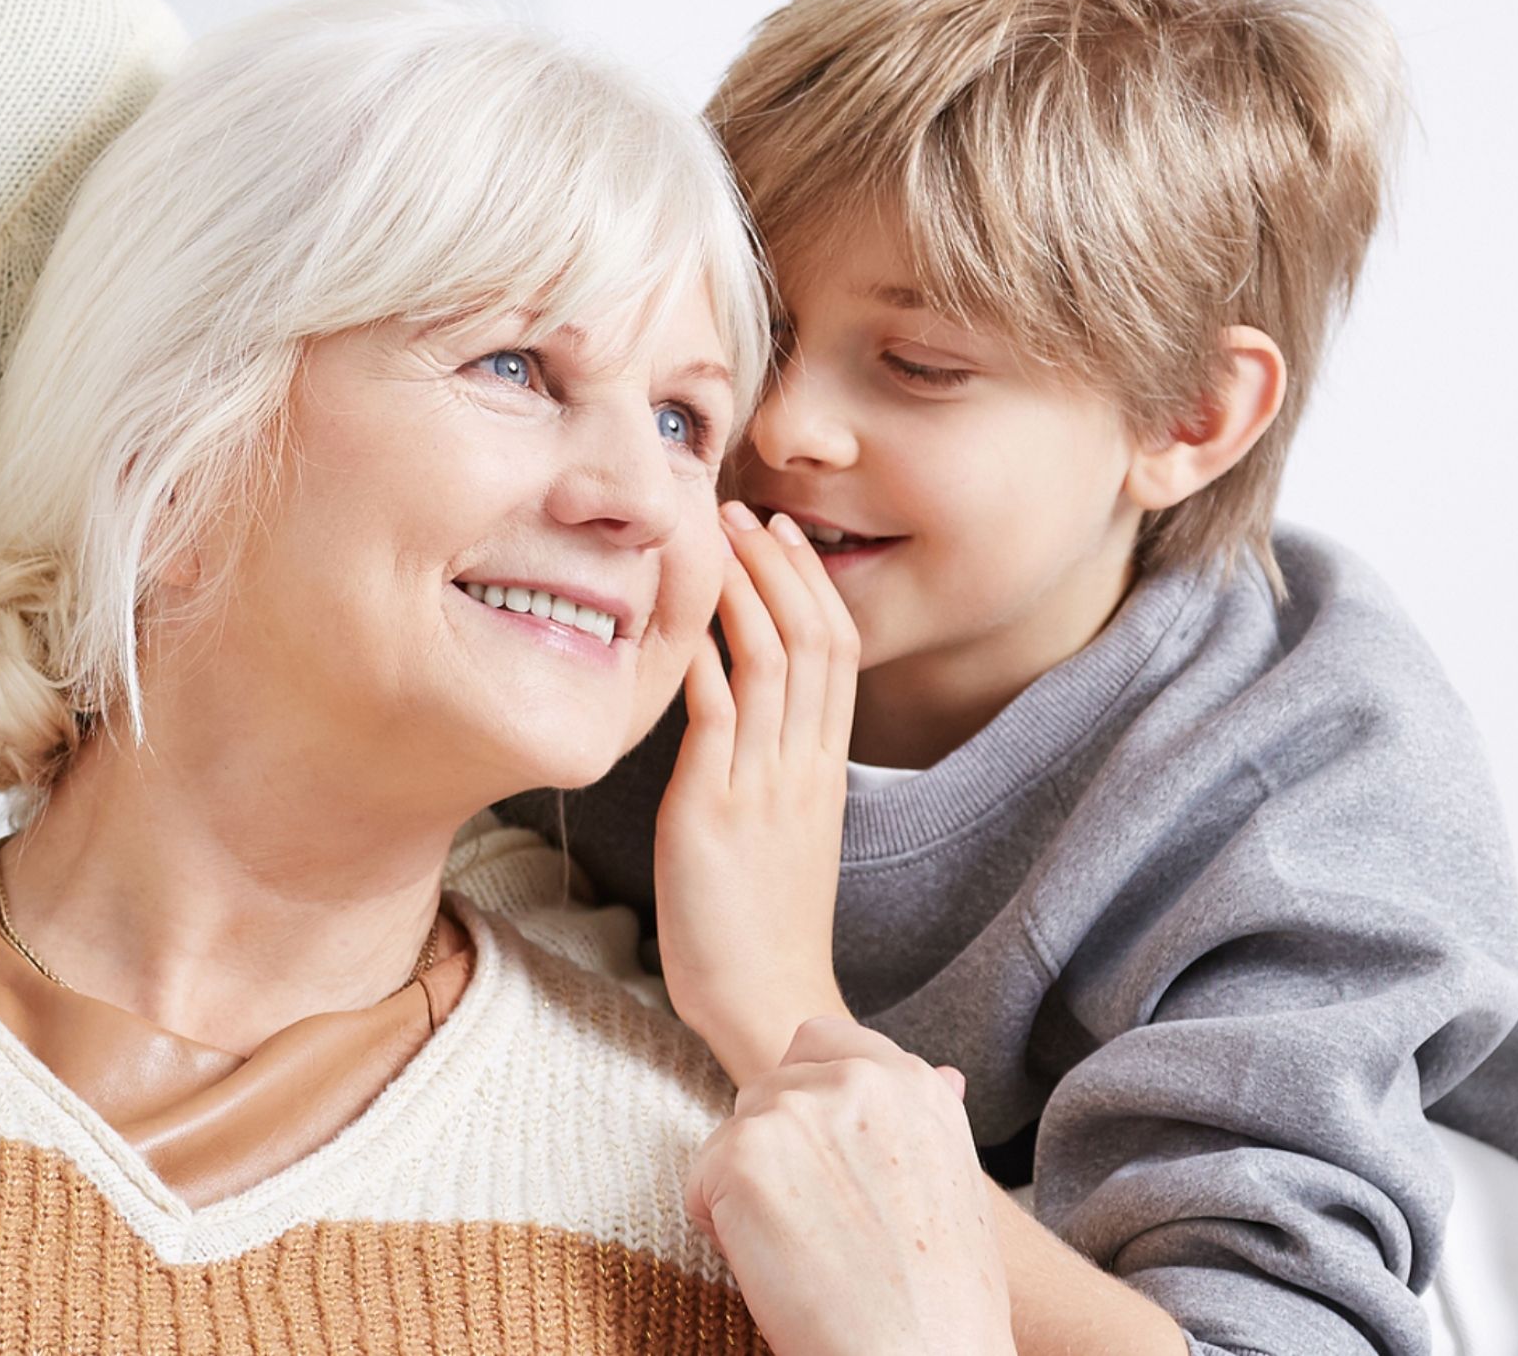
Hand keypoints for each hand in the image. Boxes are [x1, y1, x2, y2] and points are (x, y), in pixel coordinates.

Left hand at [655, 501, 858, 1083]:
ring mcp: (764, 786)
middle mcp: (803, 768)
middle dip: (781, 569)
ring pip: (774, 664)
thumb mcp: (778, 836)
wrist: (768, 1006)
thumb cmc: (760, 931)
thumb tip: (732, 717)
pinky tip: (681, 617)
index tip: (783, 536)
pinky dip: (703, 659)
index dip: (811, 587)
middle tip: (748, 511)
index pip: (836, 655)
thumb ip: (766, 773)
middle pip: (815, 641)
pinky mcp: (716, 812)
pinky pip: (719, 717)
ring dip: (744, 593)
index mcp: (823, 771)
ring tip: (717, 537)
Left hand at [686, 1017, 1012, 1355]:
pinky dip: (719, 1231)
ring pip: (730, 1137)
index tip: (831, 1172)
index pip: (819, 1044)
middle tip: (824, 1231)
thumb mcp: (951, 1185)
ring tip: (807, 1254)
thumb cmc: (941, 1299)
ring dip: (747, 1192)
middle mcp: (856, 1078)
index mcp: (913, 1082)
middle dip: (775, 1155)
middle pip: (765, 1092)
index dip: (808, 1108)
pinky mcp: (744, 1153)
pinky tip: (775, 1269)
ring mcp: (797, 1109)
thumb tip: (944, 1076)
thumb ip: (923, 1122)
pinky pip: (699, 1183)